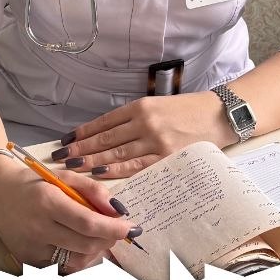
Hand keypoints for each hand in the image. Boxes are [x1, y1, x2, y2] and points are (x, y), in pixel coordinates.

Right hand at [0, 159, 137, 273]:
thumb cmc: (33, 182)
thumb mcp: (62, 176)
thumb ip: (92, 190)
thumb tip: (117, 209)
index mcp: (48, 202)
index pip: (89, 223)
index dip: (114, 228)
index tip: (130, 226)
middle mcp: (38, 228)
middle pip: (86, 245)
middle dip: (109, 239)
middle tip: (117, 230)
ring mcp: (32, 248)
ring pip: (76, 261)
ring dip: (95, 251)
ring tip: (97, 236)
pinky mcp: (28, 260)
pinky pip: (62, 266)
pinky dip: (77, 257)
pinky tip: (78, 244)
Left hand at [52, 92, 233, 178]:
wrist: (219, 115)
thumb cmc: (188, 111)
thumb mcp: (158, 106)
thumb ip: (134, 118)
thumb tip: (105, 134)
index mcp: (141, 106)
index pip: (104, 121)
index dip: (83, 132)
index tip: (66, 139)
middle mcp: (145, 122)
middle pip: (105, 138)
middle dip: (80, 148)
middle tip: (59, 156)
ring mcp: (155, 140)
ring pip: (115, 152)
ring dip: (90, 160)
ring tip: (71, 166)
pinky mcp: (166, 157)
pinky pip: (135, 165)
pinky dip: (115, 169)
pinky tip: (98, 172)